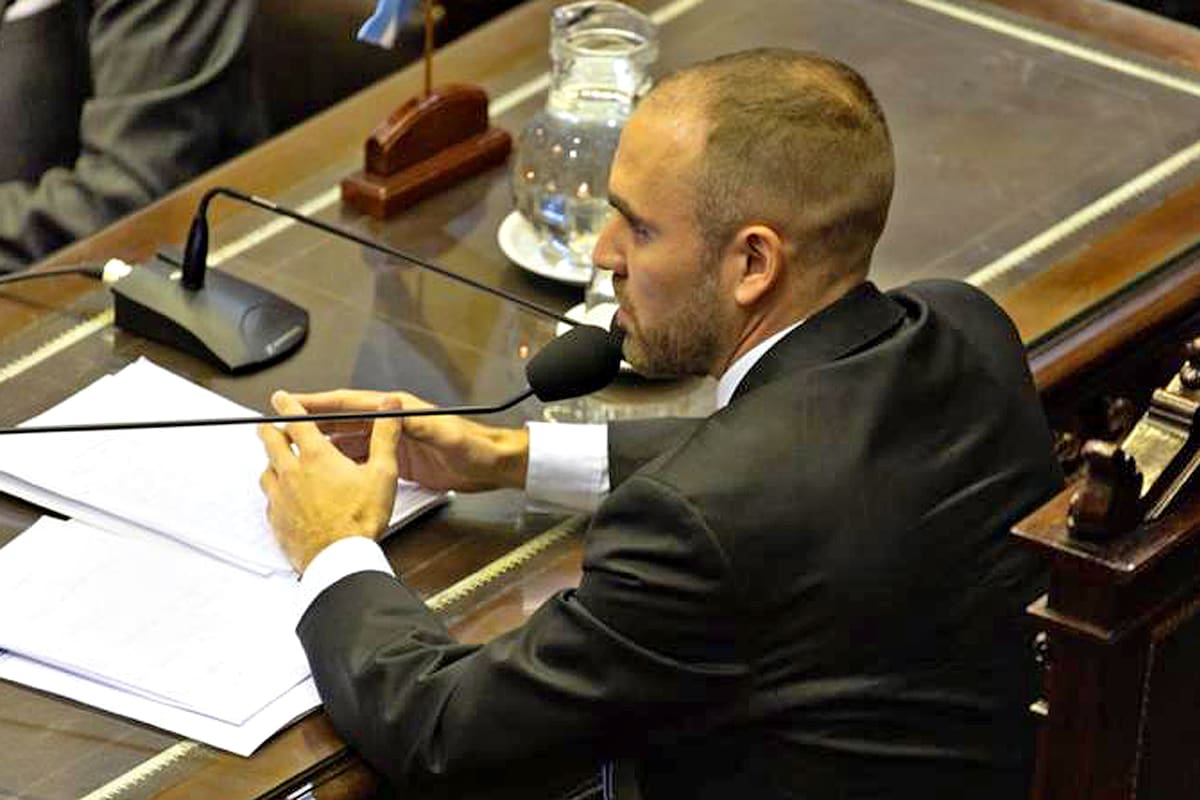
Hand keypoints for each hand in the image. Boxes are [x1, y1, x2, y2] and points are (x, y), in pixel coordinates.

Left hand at [258, 393, 400, 572]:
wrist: (340, 559)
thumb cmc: (360, 519)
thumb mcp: (383, 473)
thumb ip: (385, 436)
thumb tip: (391, 408)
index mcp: (317, 457)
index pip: (296, 421)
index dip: (288, 405)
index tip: (281, 398)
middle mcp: (292, 473)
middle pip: (270, 442)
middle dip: (268, 429)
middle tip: (267, 425)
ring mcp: (281, 497)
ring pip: (266, 470)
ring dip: (270, 462)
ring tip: (277, 461)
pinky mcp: (276, 519)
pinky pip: (269, 499)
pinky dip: (274, 491)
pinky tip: (284, 496)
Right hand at [278, 389, 529, 492]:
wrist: (490, 464)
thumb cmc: (472, 445)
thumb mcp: (443, 434)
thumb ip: (416, 424)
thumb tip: (392, 412)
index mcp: (398, 410)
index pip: (349, 403)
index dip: (319, 402)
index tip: (291, 401)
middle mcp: (391, 422)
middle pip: (342, 420)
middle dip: (310, 422)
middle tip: (280, 424)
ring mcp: (393, 441)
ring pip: (347, 440)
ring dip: (322, 443)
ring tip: (294, 447)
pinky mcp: (396, 460)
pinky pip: (360, 458)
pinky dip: (340, 462)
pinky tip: (325, 469)